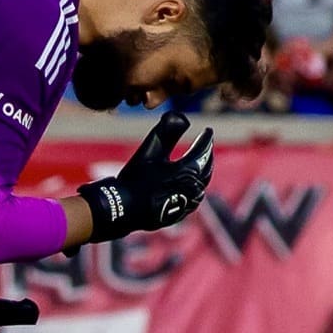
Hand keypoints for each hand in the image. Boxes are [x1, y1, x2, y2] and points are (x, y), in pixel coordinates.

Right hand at [77, 112, 214, 241]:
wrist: (123, 209)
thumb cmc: (135, 178)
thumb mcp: (150, 150)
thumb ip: (167, 131)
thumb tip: (182, 118)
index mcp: (188, 171)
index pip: (203, 151)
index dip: (206, 139)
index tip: (208, 131)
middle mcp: (193, 188)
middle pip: (206, 168)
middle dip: (207, 155)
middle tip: (206, 146)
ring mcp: (187, 204)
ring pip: (202, 185)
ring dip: (203, 172)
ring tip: (201, 163)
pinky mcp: (180, 214)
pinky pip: (194, 197)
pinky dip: (196, 187)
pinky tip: (191, 185)